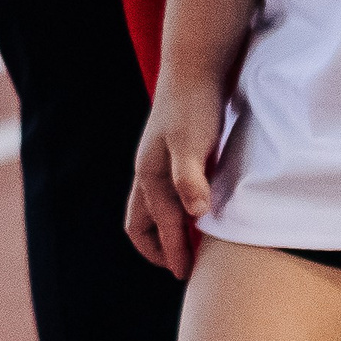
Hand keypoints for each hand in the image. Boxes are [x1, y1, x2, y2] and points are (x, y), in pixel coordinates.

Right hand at [124, 66, 227, 278]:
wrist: (196, 66)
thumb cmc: (194, 104)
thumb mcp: (193, 142)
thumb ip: (190, 177)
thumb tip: (195, 213)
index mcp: (148, 174)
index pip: (159, 224)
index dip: (173, 251)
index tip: (186, 274)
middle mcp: (148, 172)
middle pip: (141, 222)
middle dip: (158, 248)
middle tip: (181, 266)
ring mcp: (159, 163)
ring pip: (153, 209)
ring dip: (166, 231)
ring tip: (189, 245)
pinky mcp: (175, 155)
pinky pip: (168, 195)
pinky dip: (177, 212)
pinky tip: (199, 210)